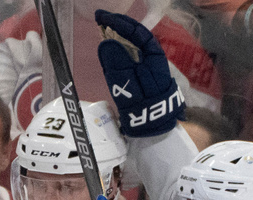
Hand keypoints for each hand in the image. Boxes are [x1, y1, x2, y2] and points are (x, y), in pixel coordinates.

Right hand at [95, 10, 184, 136]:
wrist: (153, 128)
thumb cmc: (145, 106)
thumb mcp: (131, 85)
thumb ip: (118, 64)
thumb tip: (105, 42)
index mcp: (153, 56)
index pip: (136, 32)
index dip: (119, 22)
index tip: (101, 17)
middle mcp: (149, 58)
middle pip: (133, 36)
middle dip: (116, 26)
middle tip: (99, 20)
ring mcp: (143, 68)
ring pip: (129, 46)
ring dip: (115, 37)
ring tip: (101, 30)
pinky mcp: (135, 78)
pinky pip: (125, 59)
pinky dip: (114, 52)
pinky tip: (107, 49)